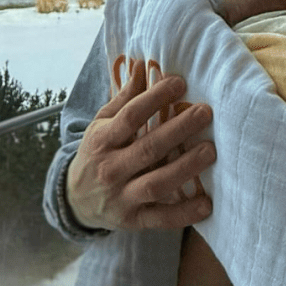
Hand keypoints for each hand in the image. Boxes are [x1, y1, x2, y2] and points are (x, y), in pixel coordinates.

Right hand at [65, 59, 215, 230]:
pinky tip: (207, 204)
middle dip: (178, 129)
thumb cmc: (96, 153)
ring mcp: (122, 197)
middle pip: (148, 148)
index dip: (155, 98)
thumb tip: (143, 64)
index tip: (180, 83)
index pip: (130, 116)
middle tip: (205, 112)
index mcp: (102, 140)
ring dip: (185, 167)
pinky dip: (184, 214)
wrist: (75, 200)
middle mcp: (111, 169)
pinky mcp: (133, 221)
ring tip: (210, 150)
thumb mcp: (102, 123)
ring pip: (156, 183)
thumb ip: (125, 98)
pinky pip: (161, 219)